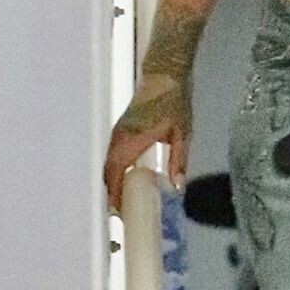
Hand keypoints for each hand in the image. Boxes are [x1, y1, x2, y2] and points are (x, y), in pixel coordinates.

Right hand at [104, 72, 191, 215]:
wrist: (163, 76)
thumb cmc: (174, 102)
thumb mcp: (182, 133)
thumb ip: (178, 160)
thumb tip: (176, 187)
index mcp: (133, 138)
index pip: (116, 170)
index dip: (115, 191)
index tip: (118, 210)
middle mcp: (120, 137)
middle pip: (108, 170)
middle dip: (111, 192)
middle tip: (120, 212)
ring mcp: (117, 132)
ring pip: (108, 162)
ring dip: (112, 181)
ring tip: (121, 201)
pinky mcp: (120, 129)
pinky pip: (111, 154)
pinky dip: (114, 170)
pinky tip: (124, 180)